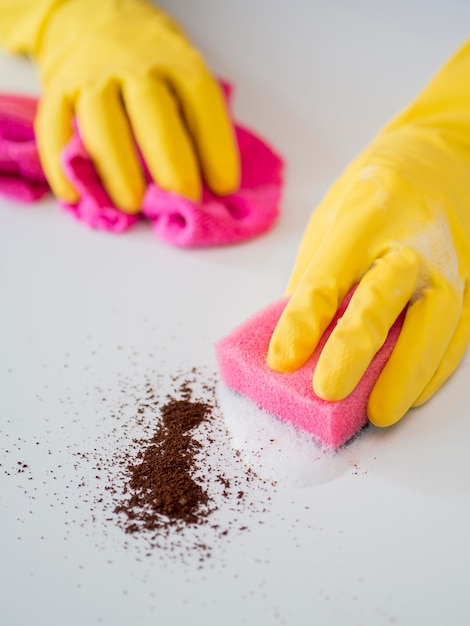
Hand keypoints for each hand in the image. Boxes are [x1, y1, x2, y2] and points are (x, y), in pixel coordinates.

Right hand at [33, 0, 239, 211]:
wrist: (91, 16)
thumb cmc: (149, 62)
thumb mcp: (182, 72)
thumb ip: (194, 119)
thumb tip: (210, 183)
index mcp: (174, 61)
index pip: (200, 99)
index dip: (215, 145)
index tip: (225, 186)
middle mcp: (133, 66)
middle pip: (152, 113)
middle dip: (170, 161)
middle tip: (183, 198)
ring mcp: (91, 77)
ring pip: (101, 123)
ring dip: (117, 168)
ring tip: (132, 205)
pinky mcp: (57, 89)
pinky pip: (53, 127)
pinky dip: (59, 164)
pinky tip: (75, 196)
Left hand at [267, 41, 469, 426]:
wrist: (445, 159)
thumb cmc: (375, 191)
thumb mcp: (332, 217)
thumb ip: (318, 273)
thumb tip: (301, 335)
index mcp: (364, 214)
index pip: (328, 275)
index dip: (303, 320)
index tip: (281, 360)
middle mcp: (410, 239)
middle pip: (381, 297)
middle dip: (353, 347)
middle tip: (327, 391)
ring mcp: (449, 262)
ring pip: (432, 323)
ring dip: (404, 373)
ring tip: (379, 413)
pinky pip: (457, 331)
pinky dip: (435, 368)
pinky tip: (414, 395)